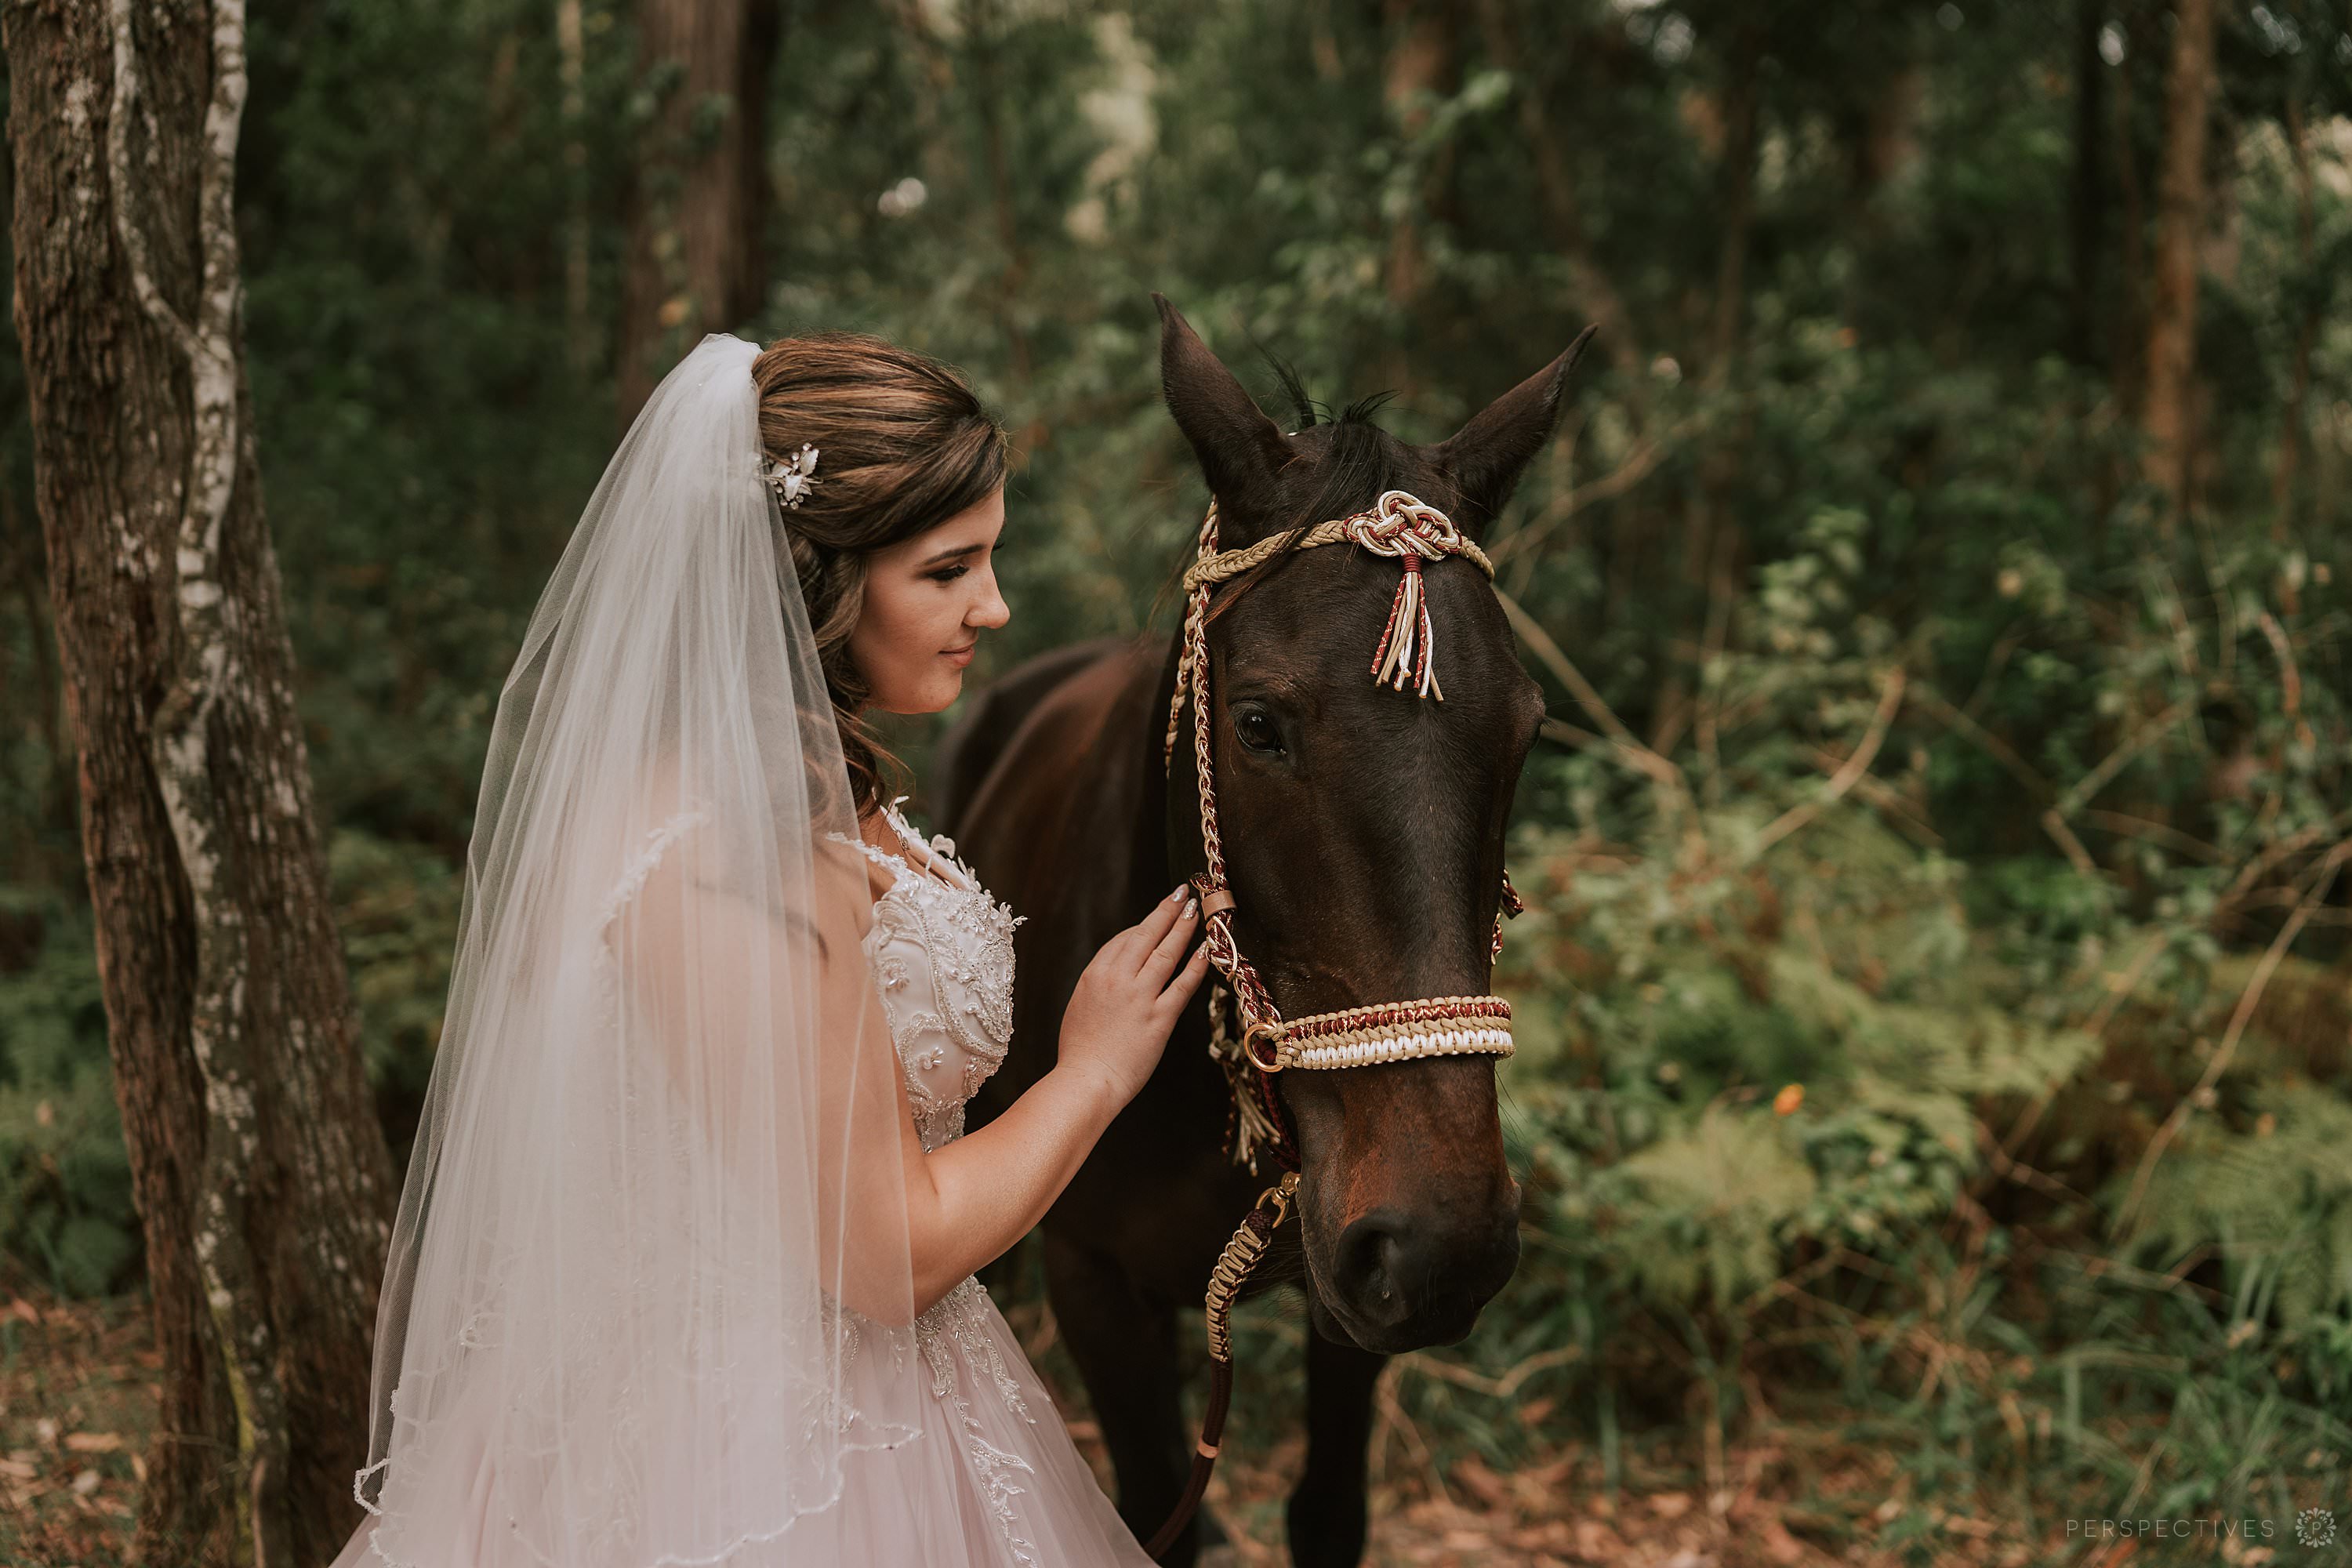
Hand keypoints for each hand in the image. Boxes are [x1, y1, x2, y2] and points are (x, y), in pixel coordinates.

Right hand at [1057, 884, 1212, 1109]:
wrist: (1087, 1080)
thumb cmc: (1080, 1051)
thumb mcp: (1080, 1007)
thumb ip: (1099, 986)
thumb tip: (1116, 974)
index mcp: (1095, 975)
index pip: (1122, 940)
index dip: (1142, 926)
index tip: (1155, 920)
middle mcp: (1118, 979)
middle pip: (1146, 935)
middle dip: (1166, 911)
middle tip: (1181, 893)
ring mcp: (1140, 997)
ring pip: (1166, 952)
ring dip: (1183, 928)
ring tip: (1195, 910)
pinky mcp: (1160, 1018)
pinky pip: (1182, 984)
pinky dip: (1195, 965)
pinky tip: (1205, 950)